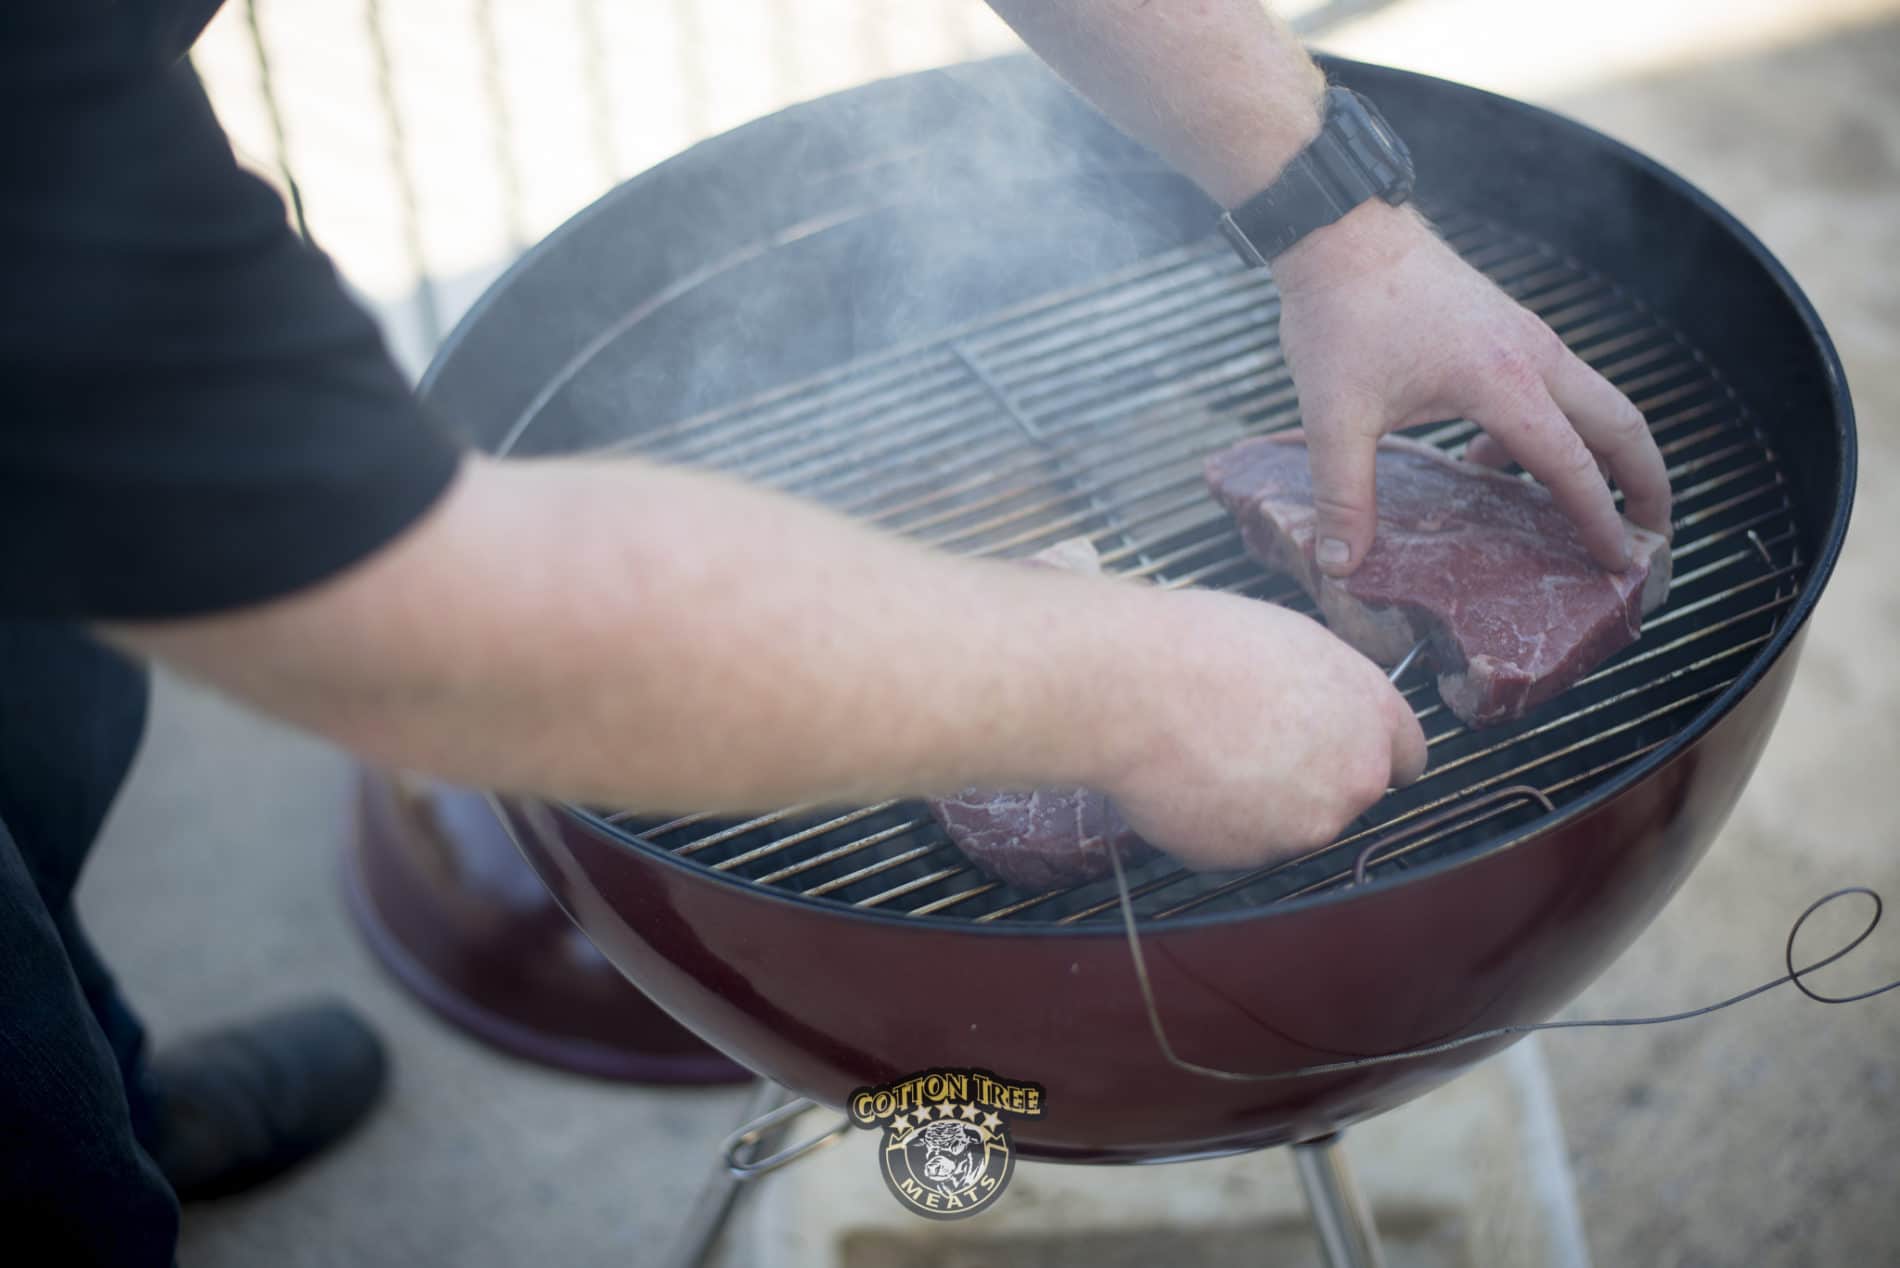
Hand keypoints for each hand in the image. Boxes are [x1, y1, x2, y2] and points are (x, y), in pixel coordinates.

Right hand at [1098, 588, 1426, 870]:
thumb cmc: (1204, 647)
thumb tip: (1318, 711)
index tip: (1343, 754)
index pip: (1408, 756)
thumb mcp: (1292, 643)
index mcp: (1371, 714)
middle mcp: (1353, 778)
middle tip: (1250, 744)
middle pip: (1344, 794)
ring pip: (1287, 823)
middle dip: (1307, 779)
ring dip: (1257, 803)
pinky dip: (1212, 821)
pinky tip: (1182, 778)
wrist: (1137, 688)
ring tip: (1203, 752)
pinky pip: (1235, 842)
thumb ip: (1328, 692)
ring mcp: (1303, 826)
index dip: (1369, 752)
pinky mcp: (1250, 856)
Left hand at [1272, 203, 1673, 576]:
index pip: (1573, 466)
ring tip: (1587, 513)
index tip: (1621, 566)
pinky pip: (1554, 388)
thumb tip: (1340, 566)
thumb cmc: (1341, 315)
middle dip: (1646, 484)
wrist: (1339, 231)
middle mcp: (1534, 355)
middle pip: (1621, 425)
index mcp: (1505, 381)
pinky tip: (1490, 463)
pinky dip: (1550, 431)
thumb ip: (1343, 495)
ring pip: (1593, 403)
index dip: (1599, 521)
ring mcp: (1525, 337)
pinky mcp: (1506, 329)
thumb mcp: (1334, 416)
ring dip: (1603, 456)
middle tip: (1651, 539)